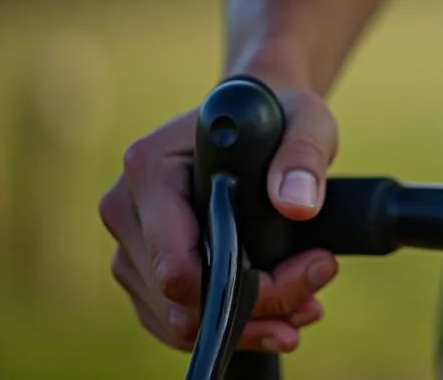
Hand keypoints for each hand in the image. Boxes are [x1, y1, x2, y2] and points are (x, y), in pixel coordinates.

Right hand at [99, 88, 340, 353]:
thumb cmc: (276, 115)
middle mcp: (126, 209)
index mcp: (149, 168)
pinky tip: (278, 315)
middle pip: (179, 300)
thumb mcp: (306, 121)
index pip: (178, 266)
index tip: (309, 270)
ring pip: (177, 320)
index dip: (244, 289)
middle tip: (317, 294)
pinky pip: (176, 321)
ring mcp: (129, 244)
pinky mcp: (142, 268)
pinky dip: (228, 326)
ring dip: (247, 325)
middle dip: (257, 309)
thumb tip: (297, 203)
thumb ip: (304, 155)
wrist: (254, 118)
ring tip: (306, 305)